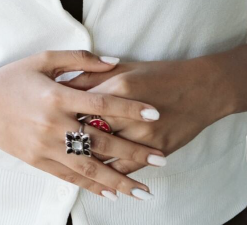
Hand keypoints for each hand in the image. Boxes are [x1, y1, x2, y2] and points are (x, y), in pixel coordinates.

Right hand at [0, 50, 167, 200]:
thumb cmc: (12, 77)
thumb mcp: (42, 59)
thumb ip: (79, 59)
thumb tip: (114, 62)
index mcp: (56, 96)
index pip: (101, 103)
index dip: (130, 108)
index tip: (156, 113)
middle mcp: (52, 124)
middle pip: (101, 141)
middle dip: (134, 152)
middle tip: (162, 159)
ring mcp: (44, 146)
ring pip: (88, 167)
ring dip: (119, 180)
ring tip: (144, 191)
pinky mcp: (37, 161)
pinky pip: (70, 177)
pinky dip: (93, 187)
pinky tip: (113, 194)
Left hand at [60, 57, 228, 175]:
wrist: (203, 87)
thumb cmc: (160, 74)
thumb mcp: (124, 67)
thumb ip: (91, 74)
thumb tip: (62, 82)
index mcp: (117, 86)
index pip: (79, 102)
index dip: (60, 112)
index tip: (43, 117)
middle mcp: (128, 112)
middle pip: (88, 130)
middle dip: (67, 139)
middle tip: (48, 143)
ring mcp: (144, 134)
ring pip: (105, 153)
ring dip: (85, 160)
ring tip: (66, 162)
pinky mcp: (158, 148)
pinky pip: (127, 167)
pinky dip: (112, 174)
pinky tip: (99, 179)